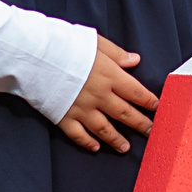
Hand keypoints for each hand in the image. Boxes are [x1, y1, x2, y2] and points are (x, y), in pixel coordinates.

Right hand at [57, 35, 158, 153]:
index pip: (136, 92)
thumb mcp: (94, 42)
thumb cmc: (64, 45)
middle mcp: (99, 96)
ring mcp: (82, 109)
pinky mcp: (64, 117)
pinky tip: (96, 148)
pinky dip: (88, 143)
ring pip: (105, 129)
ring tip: (126, 147)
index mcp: (109, 75)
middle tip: (150, 132)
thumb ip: (116, 53)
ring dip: (117, 139)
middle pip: (125, 113)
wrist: (34, 56)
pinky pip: (79, 135)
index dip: (149, 101)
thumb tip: (135, 60)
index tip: (157, 107)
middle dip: (140, 124)